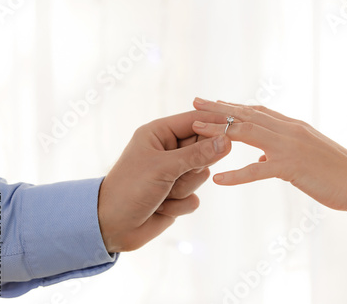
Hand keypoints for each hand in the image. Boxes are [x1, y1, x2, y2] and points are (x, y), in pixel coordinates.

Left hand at [98, 111, 230, 251]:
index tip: (235, 128)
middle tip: (180, 172)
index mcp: (159, 134)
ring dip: (183, 188)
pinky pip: (195, 196)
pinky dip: (180, 204)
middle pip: (203, 149)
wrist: (111, 227)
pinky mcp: (177, 195)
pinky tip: (161, 207)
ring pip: (201, 175)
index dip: (214, 123)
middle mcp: (168, 151)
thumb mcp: (164, 167)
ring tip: (163, 193)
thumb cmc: (130, 189)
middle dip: (193, 166)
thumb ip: (198, 154)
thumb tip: (227, 141)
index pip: (194, 121)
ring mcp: (173, 173)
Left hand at [192, 98, 346, 211]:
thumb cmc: (338, 172)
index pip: (258, 111)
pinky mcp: (291, 167)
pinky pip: (257, 171)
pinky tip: (217, 180)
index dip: (234, 107)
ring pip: (246, 133)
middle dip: (218, 108)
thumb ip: (282, 155)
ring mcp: (289, 147)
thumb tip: (261, 159)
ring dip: (218, 130)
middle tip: (195, 103)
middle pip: (246, 114)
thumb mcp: (307, 157)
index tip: (215, 103)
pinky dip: (236, 175)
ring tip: (195, 127)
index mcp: (293, 127)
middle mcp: (289, 130)